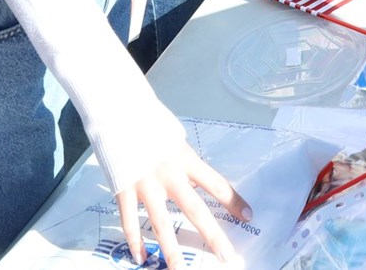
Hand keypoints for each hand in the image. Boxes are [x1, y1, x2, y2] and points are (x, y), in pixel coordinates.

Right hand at [114, 107, 249, 269]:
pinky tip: (141, 257)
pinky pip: (130, 221)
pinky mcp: (124, 189)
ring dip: (171, 250)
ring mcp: (145, 184)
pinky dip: (134, 241)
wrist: (117, 109)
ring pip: (161, 223)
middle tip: (227, 256)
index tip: (249, 216)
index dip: (233, 201)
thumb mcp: (174, 137)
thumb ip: (184, 160)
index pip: (216, 184)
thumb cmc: (148, 120)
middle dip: (212, 235)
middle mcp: (169, 174)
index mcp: (186, 159)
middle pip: (195, 210)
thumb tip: (194, 178)